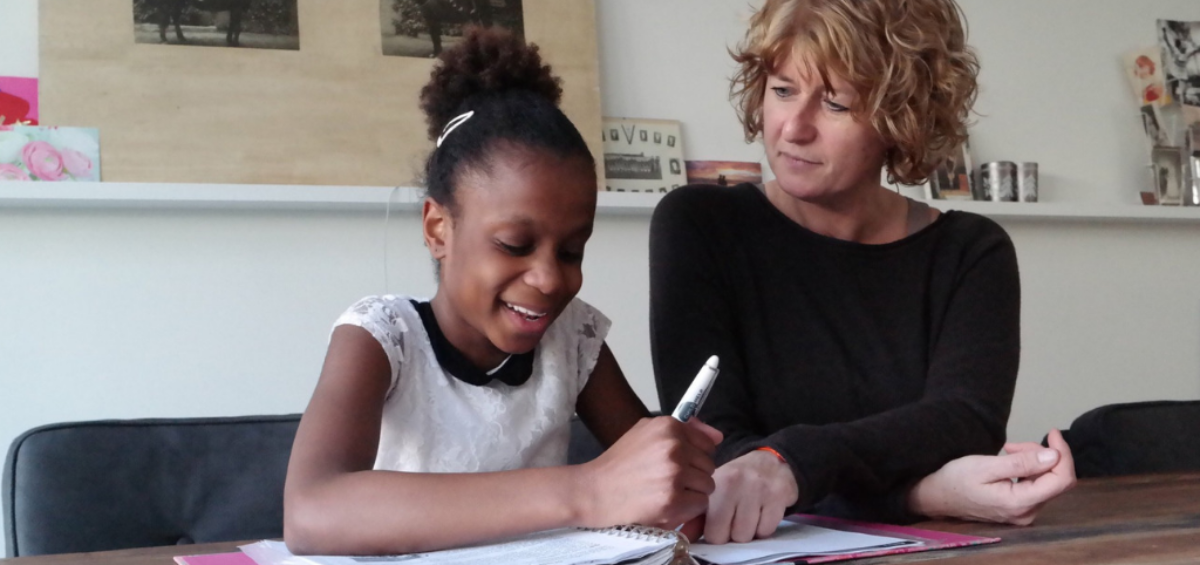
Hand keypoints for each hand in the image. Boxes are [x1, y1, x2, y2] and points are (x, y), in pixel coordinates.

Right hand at [577, 417, 721, 529]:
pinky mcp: (673, 500)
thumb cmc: (619, 464)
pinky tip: (667, 505)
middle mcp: (674, 447)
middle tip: (668, 481)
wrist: (595, 491)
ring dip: (692, 493)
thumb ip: (685, 430)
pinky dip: (688, 509)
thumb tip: (717, 436)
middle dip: (694, 475)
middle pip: (709, 466)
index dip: (694, 456)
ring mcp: (674, 475)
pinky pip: (700, 504)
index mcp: (668, 427)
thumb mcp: (646, 432)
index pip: (707, 443)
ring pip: (707, 486)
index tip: (679, 464)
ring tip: (667, 493)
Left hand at [701, 449, 798, 543]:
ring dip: (750, 531)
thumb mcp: (715, 492)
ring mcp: (759, 489)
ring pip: (750, 535)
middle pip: (733, 536)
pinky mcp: (779, 494)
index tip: (720, 524)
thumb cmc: (738, 480)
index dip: (717, 533)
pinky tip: (763, 512)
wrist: (770, 460)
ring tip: (750, 514)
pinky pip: (768, 529)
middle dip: (734, 534)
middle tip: (736, 519)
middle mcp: (736, 484)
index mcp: (716, 485)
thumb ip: (699, 516)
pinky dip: (765, 527)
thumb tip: (686, 537)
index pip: (713, 532)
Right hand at [907, 429, 1076, 525]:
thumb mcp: (986, 466)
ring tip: (1009, 451)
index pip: (1061, 480)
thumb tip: (1054, 456)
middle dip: (1044, 456)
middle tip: (1015, 444)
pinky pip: (1037, 487)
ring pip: (1047, 482)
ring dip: (1035, 461)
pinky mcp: (1019, 509)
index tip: (1052, 433)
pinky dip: (1029, 470)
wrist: (935, 496)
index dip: (1063, 454)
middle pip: (1055, 480)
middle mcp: (1027, 513)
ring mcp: (1024, 513)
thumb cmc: (955, 479)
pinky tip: (1011, 462)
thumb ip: (1022, 463)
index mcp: (1020, 503)